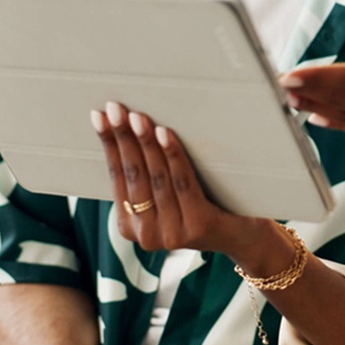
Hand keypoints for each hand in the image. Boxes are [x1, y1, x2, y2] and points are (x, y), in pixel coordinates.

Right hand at [91, 102, 279, 262]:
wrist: (244, 235)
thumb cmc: (203, 204)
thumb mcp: (168, 194)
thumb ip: (148, 176)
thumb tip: (129, 126)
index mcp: (130, 226)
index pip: (116, 177)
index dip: (108, 145)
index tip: (99, 116)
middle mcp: (146, 236)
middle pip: (133, 175)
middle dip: (123, 138)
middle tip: (115, 109)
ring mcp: (171, 234)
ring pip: (156, 178)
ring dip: (145, 143)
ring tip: (139, 117)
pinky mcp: (197, 226)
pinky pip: (182, 183)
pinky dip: (174, 156)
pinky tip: (166, 134)